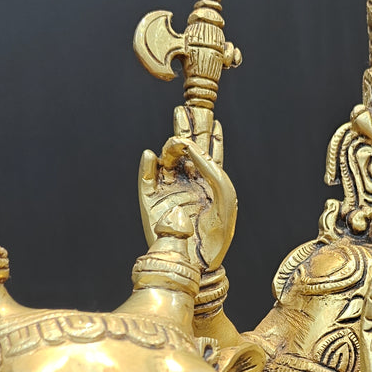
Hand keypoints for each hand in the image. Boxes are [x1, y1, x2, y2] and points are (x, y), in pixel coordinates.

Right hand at [138, 109, 236, 270]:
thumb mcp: (224, 195)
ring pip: (166, 159)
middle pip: (186, 148)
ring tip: (177, 143)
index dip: (210, 135)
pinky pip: (147, 178)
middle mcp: (189, 182)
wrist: (199, 261)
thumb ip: (211, 168)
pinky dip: (148, 165)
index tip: (211, 118)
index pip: (210, 152)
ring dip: (171, 147)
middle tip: (184, 110)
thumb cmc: (217, 233)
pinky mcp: (152, 202)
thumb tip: (191, 147)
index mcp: (210, 182)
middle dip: (186, 128)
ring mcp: (169, 190)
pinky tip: (152, 155)